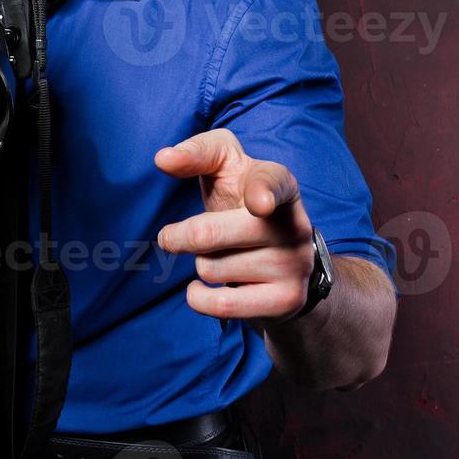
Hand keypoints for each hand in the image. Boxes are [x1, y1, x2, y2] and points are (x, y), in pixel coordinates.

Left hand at [153, 128, 314, 331]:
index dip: (262, 193)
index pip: (271, 183)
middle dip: (179, 237)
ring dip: (202, 264)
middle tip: (172, 237)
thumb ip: (197, 153)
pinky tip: (204, 288)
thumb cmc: (241, 201)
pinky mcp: (287, 300)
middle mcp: (294, 224)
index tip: (258, 203)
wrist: (282, 258)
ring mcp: (294, 264)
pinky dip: (199, 298)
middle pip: (210, 234)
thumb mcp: (225, 167)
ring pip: (210, 268)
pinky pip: (222, 305)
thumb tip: (163, 159)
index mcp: (280, 183)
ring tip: (222, 258)